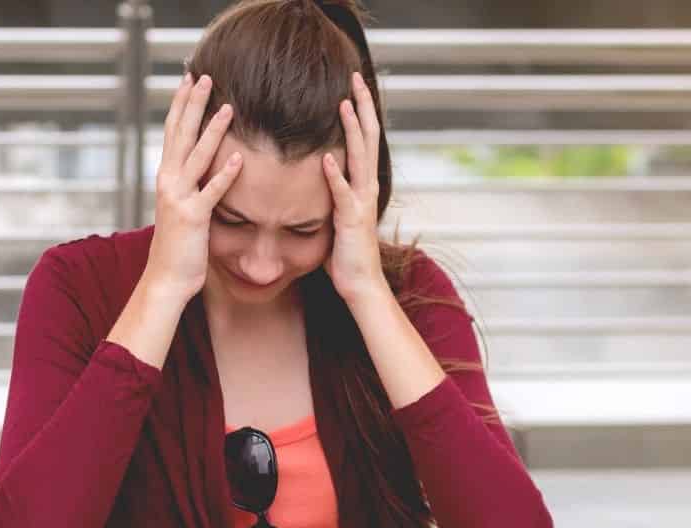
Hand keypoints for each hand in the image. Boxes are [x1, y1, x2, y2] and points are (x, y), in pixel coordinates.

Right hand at [141, 72, 242, 303]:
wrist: (166, 279)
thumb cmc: (180, 246)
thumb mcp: (184, 208)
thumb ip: (191, 185)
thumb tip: (202, 168)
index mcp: (166, 176)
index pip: (174, 132)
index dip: (181, 104)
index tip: (189, 79)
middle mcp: (168, 181)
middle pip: (180, 134)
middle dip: (192, 104)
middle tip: (203, 75)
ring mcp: (179, 198)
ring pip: (196, 156)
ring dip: (212, 130)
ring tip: (227, 106)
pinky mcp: (194, 218)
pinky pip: (212, 193)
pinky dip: (224, 175)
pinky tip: (238, 158)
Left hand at [321, 72, 387, 306]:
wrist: (362, 285)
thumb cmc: (347, 255)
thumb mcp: (339, 215)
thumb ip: (335, 193)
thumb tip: (322, 175)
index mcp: (363, 184)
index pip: (364, 140)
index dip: (360, 112)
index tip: (354, 86)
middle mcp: (367, 188)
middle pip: (368, 139)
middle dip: (362, 108)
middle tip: (356, 79)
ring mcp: (361, 203)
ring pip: (359, 159)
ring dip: (352, 131)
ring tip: (344, 104)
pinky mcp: (351, 220)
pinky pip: (342, 194)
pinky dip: (335, 176)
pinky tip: (326, 159)